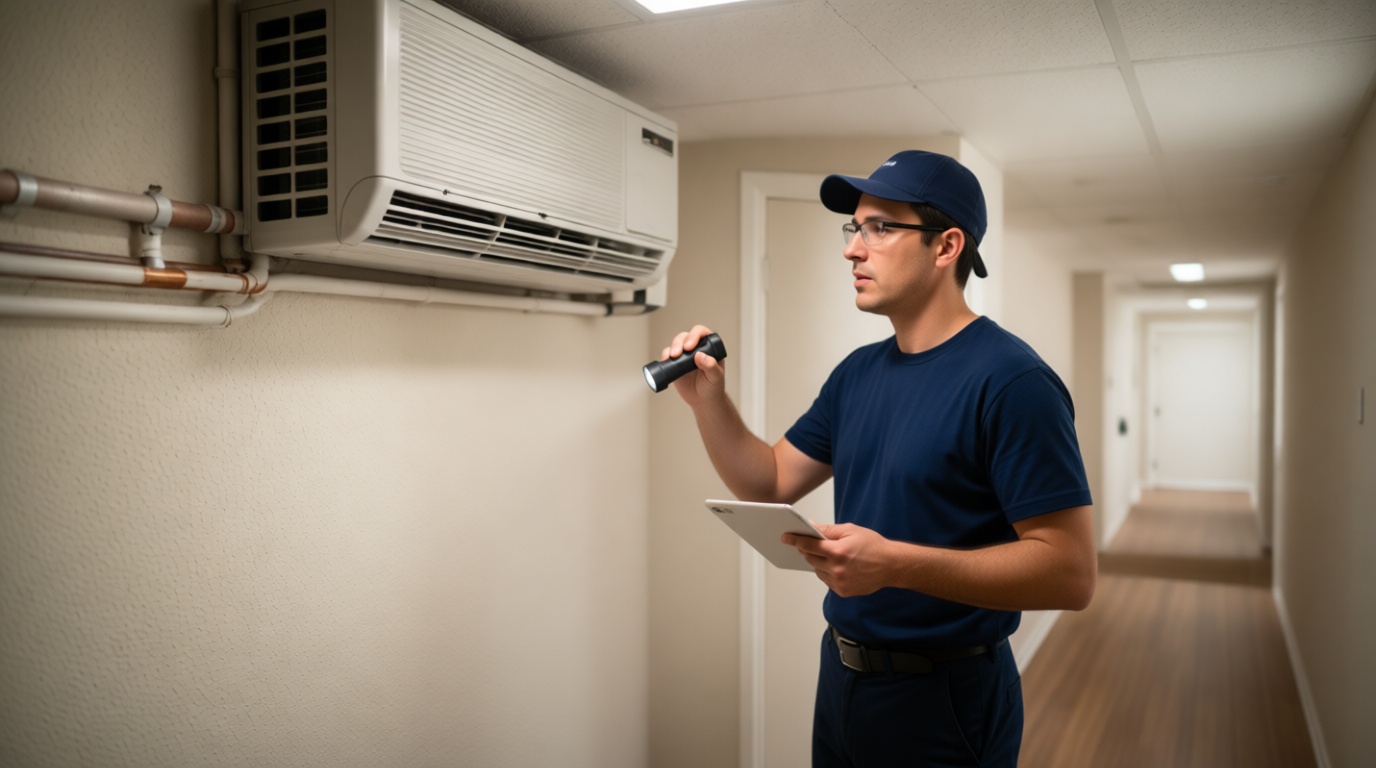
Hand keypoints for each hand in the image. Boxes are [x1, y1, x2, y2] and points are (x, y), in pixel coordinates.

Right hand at [661, 325, 725, 405]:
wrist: (703, 400)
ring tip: (672, 357)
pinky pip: (667, 355)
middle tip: (678, 353)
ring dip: (672, 348)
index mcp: (709, 347)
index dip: (694, 336)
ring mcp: (685, 355)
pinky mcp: (675, 364)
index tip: (690, 347)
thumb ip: (711, 366)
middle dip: (680, 342)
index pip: (701, 333)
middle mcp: (696, 348)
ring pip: (676, 343)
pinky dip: (665, 356)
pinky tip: (666, 360)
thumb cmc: (713, 387)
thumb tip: (699, 355)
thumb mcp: (716, 377)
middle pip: (685, 336)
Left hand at [784, 523, 898, 597]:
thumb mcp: (850, 531)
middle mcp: (837, 569)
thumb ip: (828, 530)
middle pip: (810, 558)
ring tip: (827, 555)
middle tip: (805, 544)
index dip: (795, 540)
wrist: (891, 565)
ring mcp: (839, 582)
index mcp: (838, 551)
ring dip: (817, 562)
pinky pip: (826, 580)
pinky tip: (836, 566)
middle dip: (806, 550)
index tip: (785, 537)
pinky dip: (826, 572)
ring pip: (817, 570)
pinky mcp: (843, 591)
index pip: (809, 544)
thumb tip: (810, 525)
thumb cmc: (873, 545)